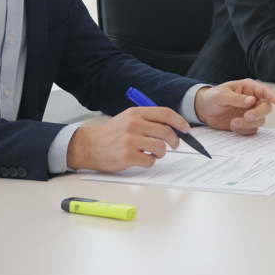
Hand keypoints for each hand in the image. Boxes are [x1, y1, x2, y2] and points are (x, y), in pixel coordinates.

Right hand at [66, 106, 185, 171]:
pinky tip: (142, 159)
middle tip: (173, 145)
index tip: (185, 129)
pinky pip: (150, 160)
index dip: (179, 121)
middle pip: (166, 131)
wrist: (88, 146)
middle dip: (174, 140)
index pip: (165, 114)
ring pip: (160, 147)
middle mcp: (134, 124)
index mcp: (136, 113)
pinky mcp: (127, 156)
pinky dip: (150, 161)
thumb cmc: (111, 134)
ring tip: (153, 153)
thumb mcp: (128, 119)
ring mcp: (130, 140)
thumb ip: (148, 120)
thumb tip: (173, 127)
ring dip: (161, 152)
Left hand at [195, 79, 274, 134]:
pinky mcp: (246, 124)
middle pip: (266, 108)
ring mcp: (250, 113)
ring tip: (233, 123)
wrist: (204, 110)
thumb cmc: (213, 97)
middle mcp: (252, 100)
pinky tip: (233, 126)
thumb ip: (237, 98)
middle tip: (246, 117)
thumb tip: (251, 100)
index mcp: (248, 88)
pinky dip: (243, 130)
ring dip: (247, 124)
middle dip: (257, 114)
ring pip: (259, 121)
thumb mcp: (222, 95)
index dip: (274, 97)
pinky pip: (251, 130)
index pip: (265, 91)